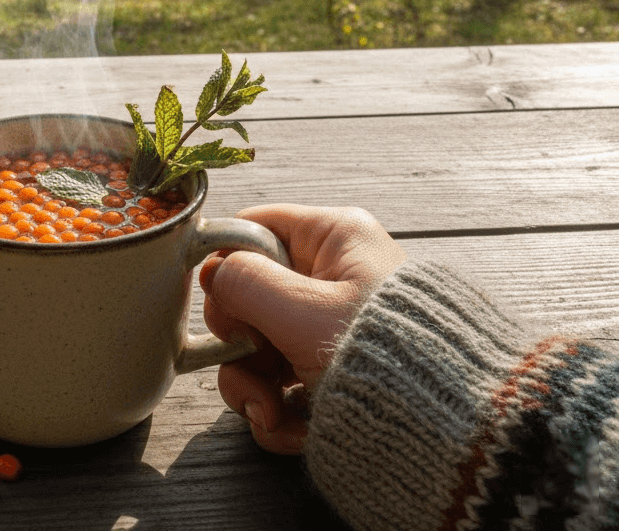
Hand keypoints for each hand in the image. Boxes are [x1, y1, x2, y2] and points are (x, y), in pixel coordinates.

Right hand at [200, 203, 406, 453]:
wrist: (450, 434)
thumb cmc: (386, 358)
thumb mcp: (304, 312)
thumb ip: (244, 283)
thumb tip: (213, 273)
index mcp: (333, 236)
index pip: (253, 228)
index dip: (225, 266)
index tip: (224, 310)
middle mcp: (330, 274)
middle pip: (249, 296)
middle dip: (241, 347)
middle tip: (252, 370)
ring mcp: (328, 324)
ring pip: (259, 347)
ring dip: (254, 388)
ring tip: (272, 416)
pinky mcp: (331, 369)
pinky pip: (282, 382)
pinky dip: (280, 411)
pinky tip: (294, 431)